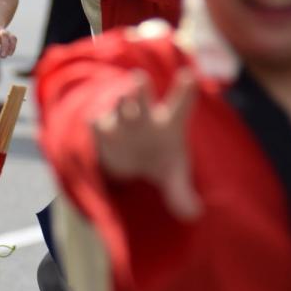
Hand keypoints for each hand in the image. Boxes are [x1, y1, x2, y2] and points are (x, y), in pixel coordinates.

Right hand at [93, 70, 200, 219]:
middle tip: (140, 79)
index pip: (181, 104)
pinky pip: (97, 123)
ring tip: (124, 96)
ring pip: (121, 103)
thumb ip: (181, 194)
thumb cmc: (158, 159)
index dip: (184, 90)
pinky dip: (97, 124)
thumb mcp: (173, 177)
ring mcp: (122, 120)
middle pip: (142, 94)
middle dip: (139, 86)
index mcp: (170, 123)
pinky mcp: (101, 130)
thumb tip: (194, 214)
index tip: (190, 76)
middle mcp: (145, 116)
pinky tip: (96, 123)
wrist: (128, 159)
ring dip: (122, 100)